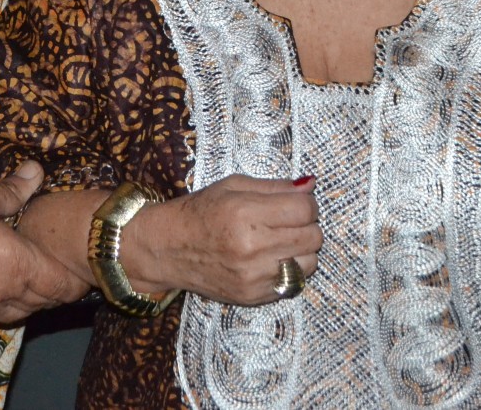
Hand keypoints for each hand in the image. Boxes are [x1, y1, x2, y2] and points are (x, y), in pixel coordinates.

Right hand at [0, 161, 79, 323]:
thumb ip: (13, 190)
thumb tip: (37, 172)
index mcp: (18, 267)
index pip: (62, 286)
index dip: (76, 281)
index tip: (81, 269)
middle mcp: (3, 296)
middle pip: (43, 303)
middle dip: (55, 289)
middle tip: (60, 271)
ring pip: (17, 314)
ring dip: (30, 300)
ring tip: (31, 281)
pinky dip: (2, 305)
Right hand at [124, 174, 320, 305]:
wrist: (168, 249)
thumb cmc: (200, 211)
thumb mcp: (233, 186)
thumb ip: (275, 186)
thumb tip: (310, 185)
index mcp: (245, 213)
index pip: (305, 209)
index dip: (306, 203)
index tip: (296, 203)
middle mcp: (252, 247)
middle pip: (313, 236)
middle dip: (307, 225)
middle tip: (289, 222)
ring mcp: (253, 276)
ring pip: (310, 263)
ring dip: (302, 250)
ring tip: (281, 242)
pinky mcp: (253, 296)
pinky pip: (293, 284)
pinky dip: (289, 270)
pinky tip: (270, 259)